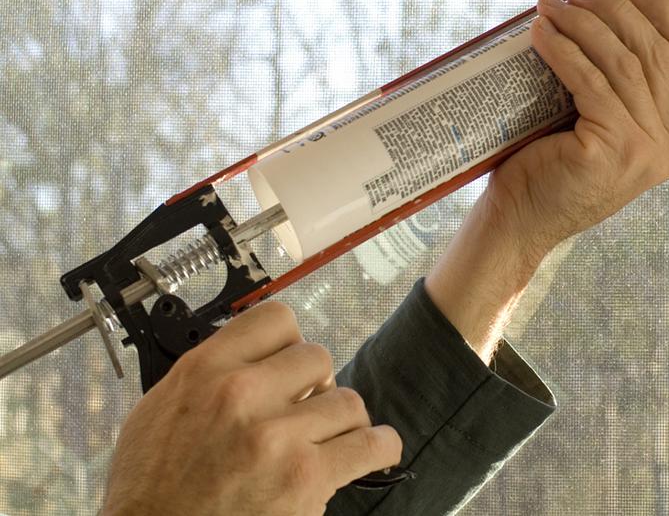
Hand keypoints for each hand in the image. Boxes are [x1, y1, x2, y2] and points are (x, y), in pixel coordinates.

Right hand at [102, 302, 401, 515]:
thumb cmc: (149, 488)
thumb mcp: (160, 411)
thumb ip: (209, 375)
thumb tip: (251, 357)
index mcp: (205, 370)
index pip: (276, 319)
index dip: (290, 342)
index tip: (290, 363)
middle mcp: (242, 394)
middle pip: (318, 358)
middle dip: (316, 386)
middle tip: (305, 412)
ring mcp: (276, 435)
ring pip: (348, 401)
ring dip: (343, 422)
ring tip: (329, 440)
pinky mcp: (305, 476)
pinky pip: (370, 444)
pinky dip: (380, 447)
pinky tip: (374, 451)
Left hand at [424, 0, 668, 359]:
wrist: (520, 221)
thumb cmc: (551, 169)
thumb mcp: (600, 124)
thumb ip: (619, 88)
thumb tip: (603, 13)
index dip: (663, 13)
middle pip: (653, 53)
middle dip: (614, 12)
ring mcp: (646, 149)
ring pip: (621, 63)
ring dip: (583, 24)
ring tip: (552, 6)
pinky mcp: (614, 147)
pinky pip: (590, 81)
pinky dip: (564, 50)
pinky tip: (542, 34)